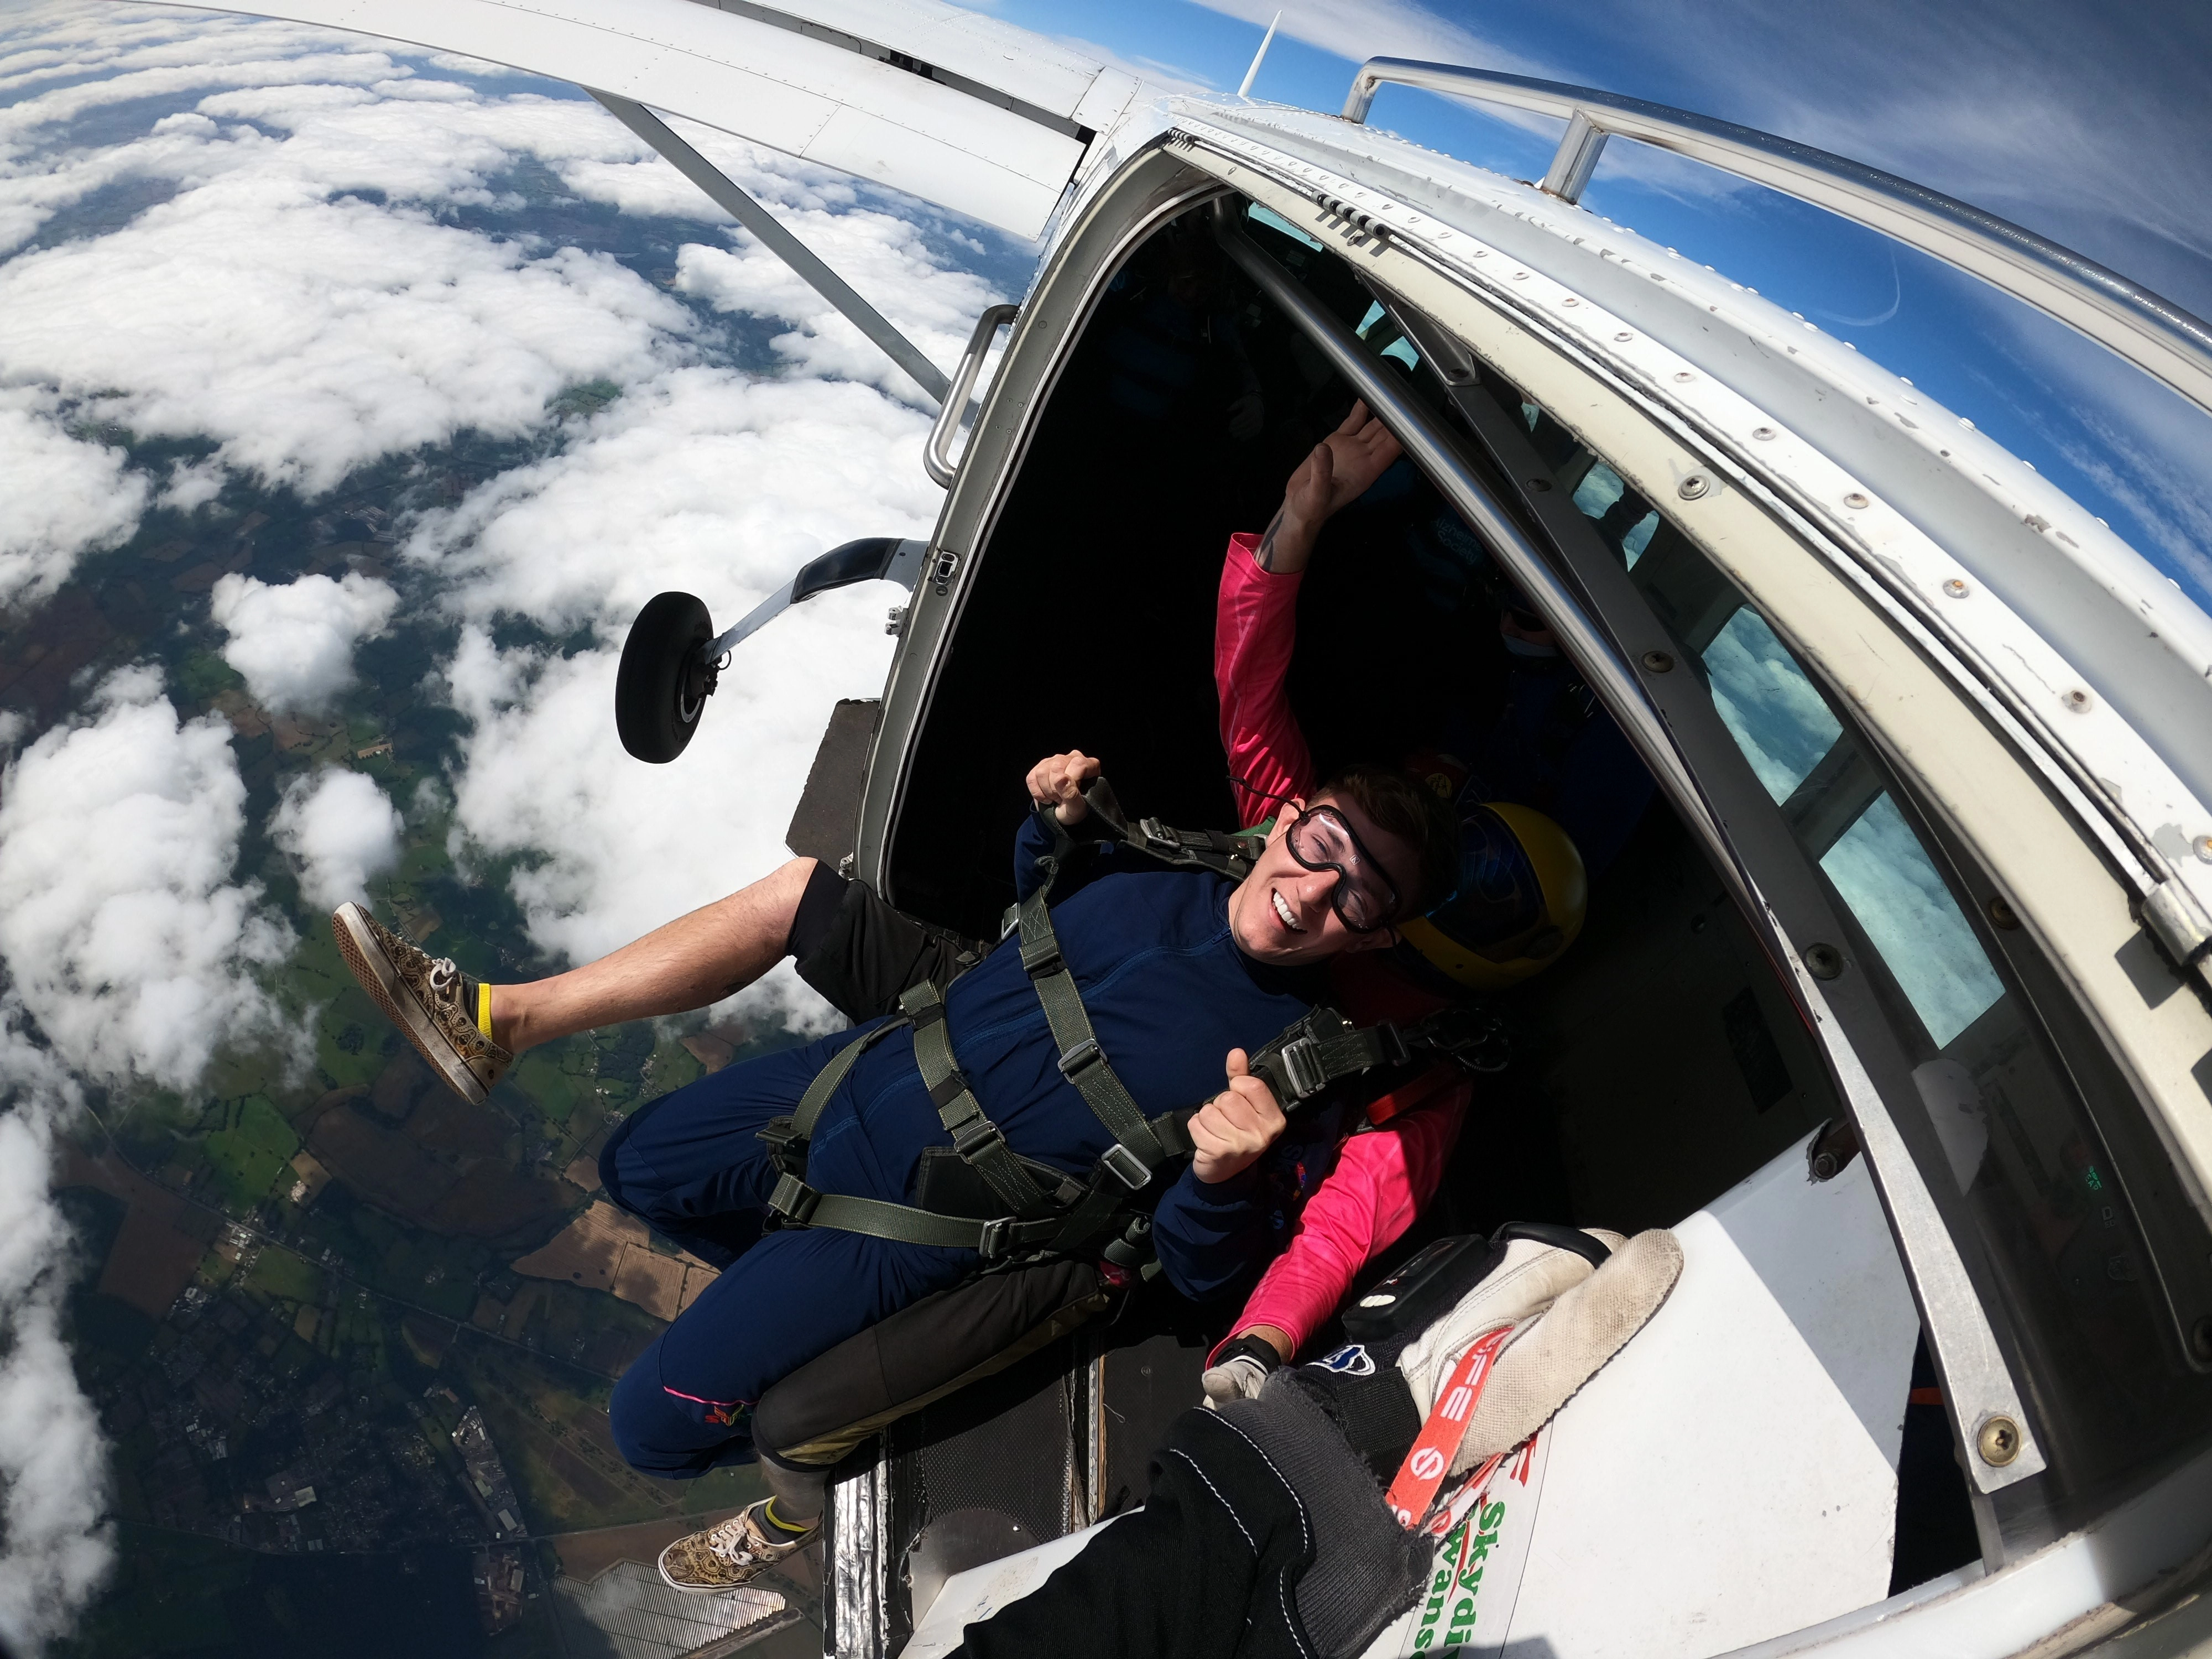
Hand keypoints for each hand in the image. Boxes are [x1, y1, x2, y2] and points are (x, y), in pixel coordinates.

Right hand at [1025, 750, 1100, 823]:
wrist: (1064, 817)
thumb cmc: (1075, 810)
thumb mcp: (1077, 809)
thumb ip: (1072, 794)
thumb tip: (1061, 778)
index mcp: (1089, 764)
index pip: (1078, 764)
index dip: (1072, 781)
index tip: (1069, 795)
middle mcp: (1072, 758)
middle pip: (1056, 766)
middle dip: (1056, 789)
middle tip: (1062, 799)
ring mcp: (1055, 760)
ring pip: (1042, 772)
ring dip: (1046, 791)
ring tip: (1055, 798)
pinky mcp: (1040, 766)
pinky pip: (1031, 777)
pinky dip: (1036, 792)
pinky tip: (1046, 797)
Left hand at [1188, 1048, 1285, 1182]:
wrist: (1227, 1173)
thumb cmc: (1237, 1132)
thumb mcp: (1246, 1105)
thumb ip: (1241, 1077)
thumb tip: (1237, 1052)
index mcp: (1274, 1119)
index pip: (1251, 1085)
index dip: (1237, 1087)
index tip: (1239, 1100)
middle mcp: (1261, 1134)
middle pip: (1227, 1098)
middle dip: (1220, 1106)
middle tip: (1227, 1121)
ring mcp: (1241, 1145)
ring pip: (1209, 1110)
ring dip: (1207, 1118)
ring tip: (1216, 1130)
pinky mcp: (1218, 1152)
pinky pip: (1196, 1124)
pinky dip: (1196, 1128)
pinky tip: (1207, 1138)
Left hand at [1226, 391, 1264, 442]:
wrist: (1258, 404)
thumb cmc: (1247, 403)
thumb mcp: (1241, 401)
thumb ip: (1235, 405)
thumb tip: (1228, 410)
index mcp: (1252, 409)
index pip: (1244, 416)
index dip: (1237, 421)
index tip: (1230, 424)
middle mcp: (1257, 416)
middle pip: (1246, 424)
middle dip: (1237, 428)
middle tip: (1230, 431)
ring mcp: (1259, 422)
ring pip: (1249, 430)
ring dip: (1241, 434)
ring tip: (1234, 435)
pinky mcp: (1259, 427)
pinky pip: (1253, 433)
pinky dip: (1247, 437)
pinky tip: (1241, 438)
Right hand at [1254, 401, 1402, 571]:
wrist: (1298, 506)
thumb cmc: (1311, 507)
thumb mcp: (1316, 495)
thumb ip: (1321, 473)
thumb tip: (1323, 449)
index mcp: (1367, 472)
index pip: (1390, 450)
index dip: (1402, 435)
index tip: (1412, 418)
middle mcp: (1364, 457)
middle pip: (1386, 434)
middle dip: (1398, 418)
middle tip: (1406, 396)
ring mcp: (1352, 447)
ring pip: (1373, 425)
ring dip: (1383, 411)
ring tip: (1392, 391)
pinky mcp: (1338, 441)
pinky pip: (1353, 422)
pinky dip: (1361, 409)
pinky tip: (1368, 395)